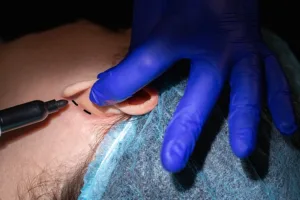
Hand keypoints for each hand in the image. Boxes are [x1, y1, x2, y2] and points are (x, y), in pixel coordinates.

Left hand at [90, 0, 296, 171]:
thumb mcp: (153, 9)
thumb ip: (141, 44)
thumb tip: (122, 78)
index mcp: (181, 29)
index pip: (145, 64)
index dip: (119, 84)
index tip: (101, 99)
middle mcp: (215, 44)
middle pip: (201, 91)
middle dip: (185, 129)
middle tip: (173, 162)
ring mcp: (242, 48)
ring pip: (247, 90)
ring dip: (244, 122)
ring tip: (240, 152)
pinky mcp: (258, 48)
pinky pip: (275, 76)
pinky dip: (282, 102)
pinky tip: (289, 127)